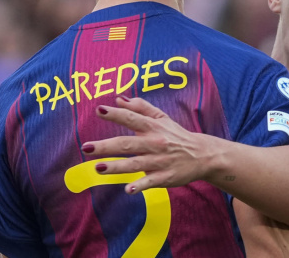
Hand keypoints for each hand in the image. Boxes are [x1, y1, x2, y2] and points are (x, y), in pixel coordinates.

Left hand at [82, 97, 219, 193]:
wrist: (202, 155)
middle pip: (128, 143)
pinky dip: (140, 186)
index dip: (116, 114)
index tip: (99, 110)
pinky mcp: (165, 177)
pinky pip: (151, 182)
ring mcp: (160, 161)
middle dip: (106, 146)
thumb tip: (118, 98)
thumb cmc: (176, 135)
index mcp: (153, 127)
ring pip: (135, 164)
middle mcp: (155, 143)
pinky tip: (128, 190)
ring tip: (98, 168)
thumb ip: (140, 107)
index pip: (131, 118)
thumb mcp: (162, 117)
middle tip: (85, 147)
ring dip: (117, 167)